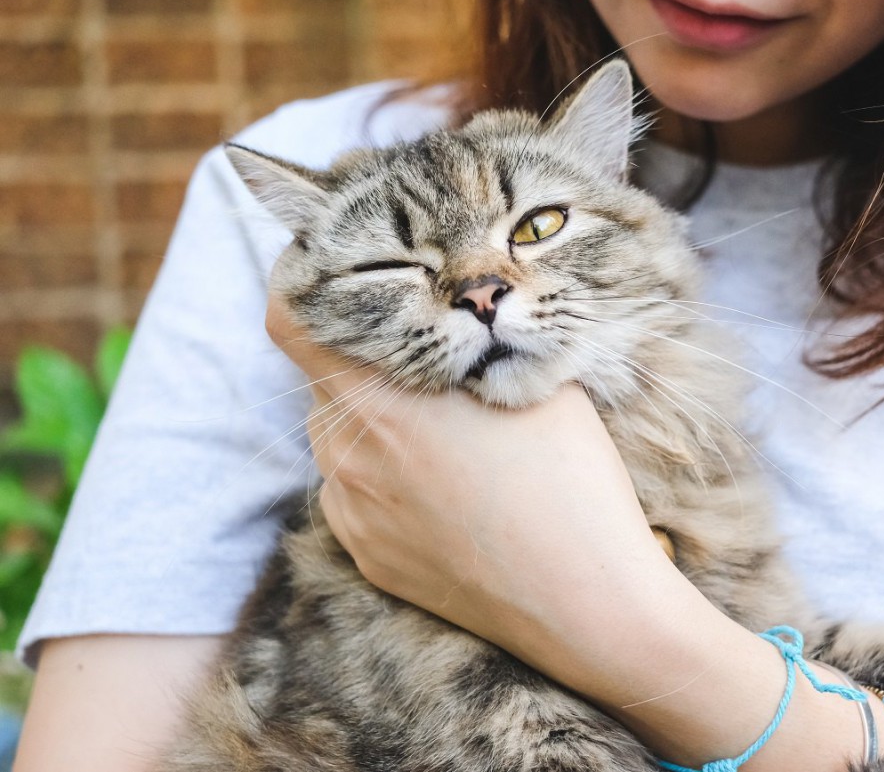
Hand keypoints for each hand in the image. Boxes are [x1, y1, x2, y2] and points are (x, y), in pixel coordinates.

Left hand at [265, 296, 669, 657]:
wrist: (585, 600)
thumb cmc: (570, 480)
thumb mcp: (532, 378)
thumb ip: (472, 338)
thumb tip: (454, 309)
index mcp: (378, 400)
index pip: (290, 324)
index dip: (303, 295)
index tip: (337, 290)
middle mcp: (347, 456)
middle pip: (326, 383)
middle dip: (368, 368)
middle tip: (433, 372)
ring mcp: (352, 513)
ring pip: (342, 441)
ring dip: (378, 426)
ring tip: (452, 444)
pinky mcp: (368, 557)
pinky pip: (357, 495)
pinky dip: (388, 481)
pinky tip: (451, 495)